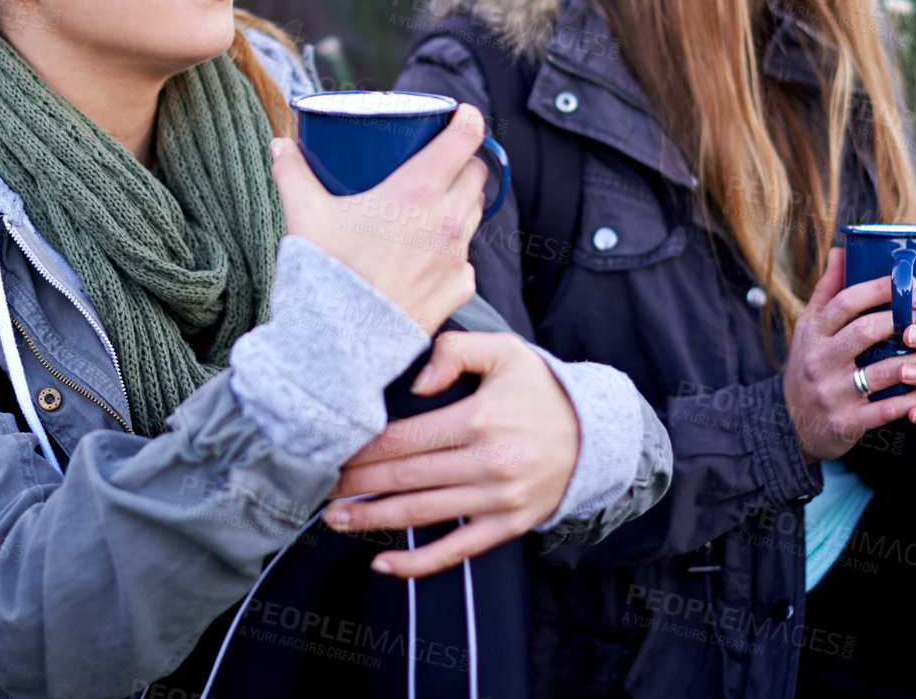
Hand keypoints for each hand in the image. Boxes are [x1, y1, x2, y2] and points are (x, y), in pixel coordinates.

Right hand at [270, 107, 489, 334]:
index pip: (465, 139)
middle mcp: (448, 220)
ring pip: (476, 213)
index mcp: (417, 191)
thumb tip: (280, 145)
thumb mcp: (304, 215)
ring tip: (435, 204)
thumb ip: (293, 173)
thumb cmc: (325, 274)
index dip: (468, 119)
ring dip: (462, 202)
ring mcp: (457, 256)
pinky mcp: (459, 289)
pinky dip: (453, 251)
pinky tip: (430, 255)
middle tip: (441, 160)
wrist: (340, 343)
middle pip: (478, 173)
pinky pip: (467, 259)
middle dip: (465, 161)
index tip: (460, 114)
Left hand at [320, 331, 579, 577]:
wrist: (596, 435)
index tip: (332, 452)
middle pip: (406, 478)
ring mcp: (498, 500)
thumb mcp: (505, 351)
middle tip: (318, 488)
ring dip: (374, 520)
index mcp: (480, 418)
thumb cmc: (540, 389)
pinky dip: (418, 564)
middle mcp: (488, 462)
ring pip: (422, 515)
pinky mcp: (507, 527)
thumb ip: (456, 351)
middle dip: (357, 485)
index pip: (406, 439)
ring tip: (336, 519)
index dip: (364, 449)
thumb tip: (415, 384)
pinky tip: (383, 564)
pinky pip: (456, 550)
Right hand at [783, 247, 915, 461]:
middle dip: (906, 320)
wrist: (790, 424)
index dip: (878, 290)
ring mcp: (831, 392)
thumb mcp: (808, 329)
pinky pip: (887, 409)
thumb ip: (827, 292)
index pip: (844, 303)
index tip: (912, 281)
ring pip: (882, 372)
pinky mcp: (846, 422)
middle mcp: (818, 360)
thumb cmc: (808, 366)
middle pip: (864, 332)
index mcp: (811, 333)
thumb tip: (841, 250)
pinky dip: (915, 399)